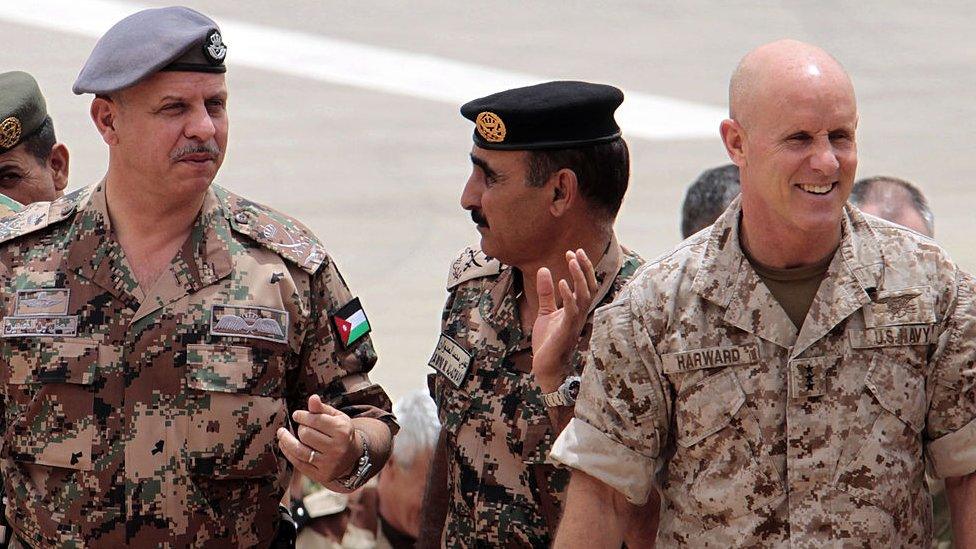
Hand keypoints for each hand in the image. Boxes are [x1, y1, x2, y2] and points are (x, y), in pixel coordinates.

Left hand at [276, 394, 360, 485]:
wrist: (353, 459)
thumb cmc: (342, 434)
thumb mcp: (337, 418)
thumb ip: (323, 409)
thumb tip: (312, 398)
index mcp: (342, 430)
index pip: (315, 420)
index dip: (302, 416)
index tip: (296, 415)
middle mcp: (336, 448)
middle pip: (306, 434)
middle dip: (300, 428)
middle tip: (301, 426)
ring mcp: (328, 463)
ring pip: (299, 450)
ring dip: (286, 440)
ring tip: (281, 433)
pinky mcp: (320, 475)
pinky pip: (298, 463)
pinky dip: (288, 452)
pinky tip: (283, 444)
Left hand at [532, 249, 597, 391]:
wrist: (545, 367)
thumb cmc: (548, 342)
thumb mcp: (545, 312)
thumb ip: (546, 293)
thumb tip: (543, 269)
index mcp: (576, 309)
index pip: (585, 285)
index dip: (582, 268)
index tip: (573, 252)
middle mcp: (580, 314)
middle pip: (590, 287)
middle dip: (584, 269)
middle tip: (576, 251)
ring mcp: (575, 322)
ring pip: (584, 296)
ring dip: (579, 278)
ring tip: (571, 261)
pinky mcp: (566, 330)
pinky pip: (571, 310)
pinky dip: (568, 296)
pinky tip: (561, 282)